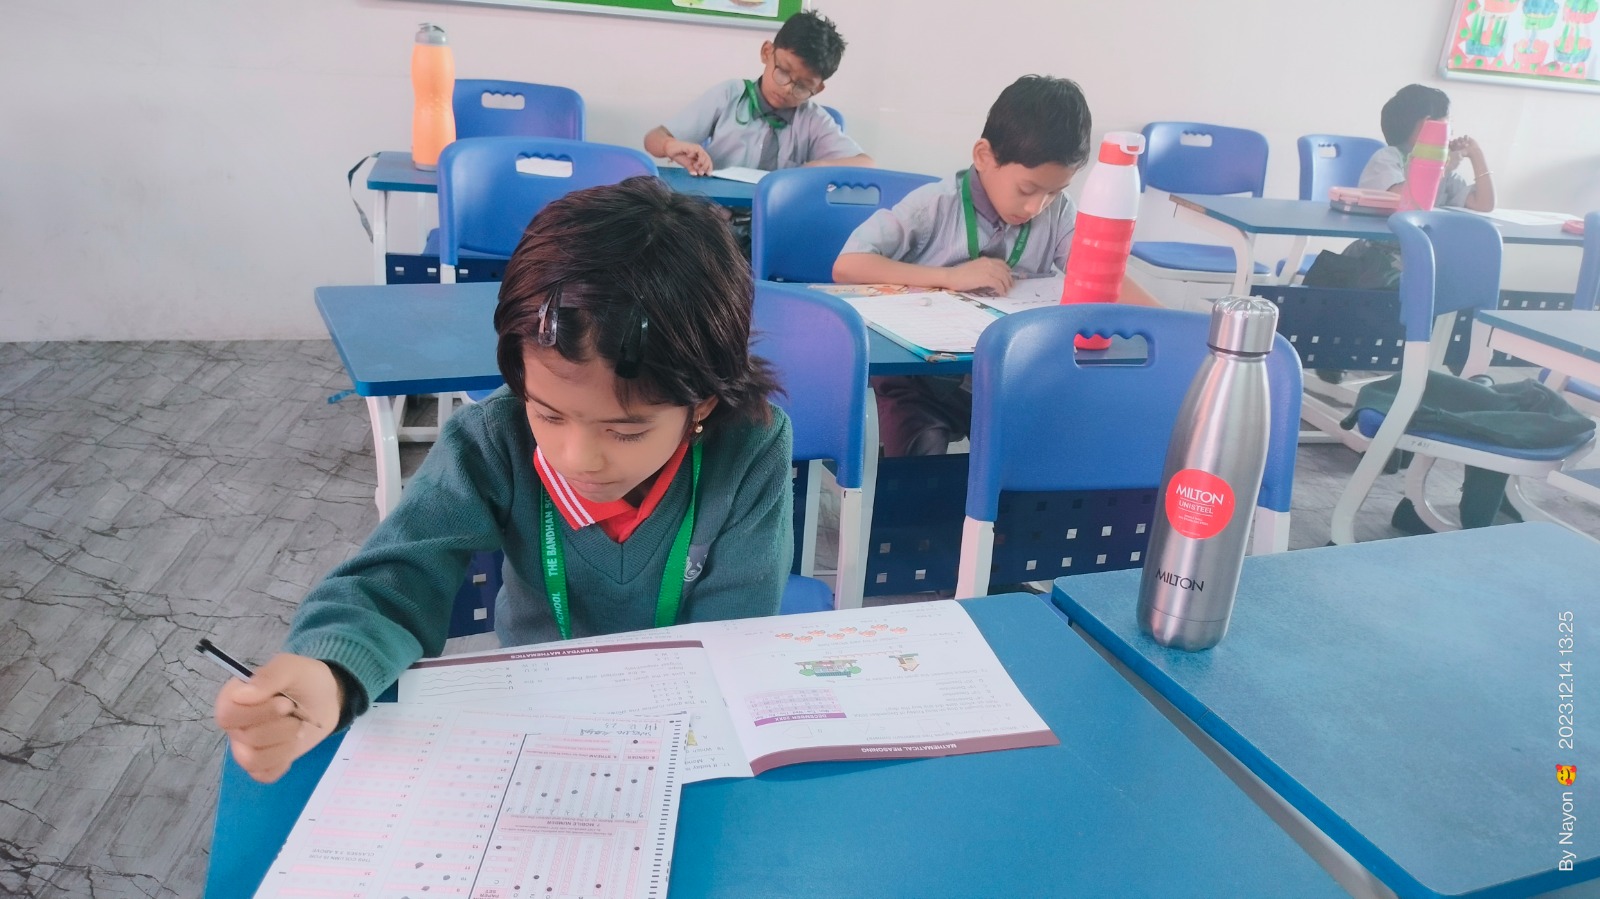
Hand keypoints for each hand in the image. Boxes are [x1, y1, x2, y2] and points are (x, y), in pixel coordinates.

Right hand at [214, 653, 340, 782]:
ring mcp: (246, 746)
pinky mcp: (262, 764)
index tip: (285, 703)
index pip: (227, 714)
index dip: (258, 713)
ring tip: (298, 729)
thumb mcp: (292, 667)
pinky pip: (263, 774)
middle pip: (245, 738)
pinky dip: (283, 762)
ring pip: (252, 759)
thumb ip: (270, 675)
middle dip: (280, 727)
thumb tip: (242, 695)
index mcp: (234, 697)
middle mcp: (235, 724)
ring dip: (284, 745)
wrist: (327, 700)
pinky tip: (292, 746)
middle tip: (296, 713)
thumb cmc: (305, 680)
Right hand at [665, 140, 712, 175]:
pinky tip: (688, 156)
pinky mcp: (691, 146)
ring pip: (703, 155)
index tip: (708, 174)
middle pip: (707, 159)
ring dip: (700, 162)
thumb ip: (692, 169)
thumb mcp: (687, 165)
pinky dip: (693, 155)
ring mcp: (696, 148)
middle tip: (701, 172)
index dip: (709, 168)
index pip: (708, 162)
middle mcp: (700, 151)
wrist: (671, 149)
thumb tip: (696, 174)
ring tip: (695, 165)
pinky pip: (696, 151)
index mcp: (700, 156)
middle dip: (705, 167)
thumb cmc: (679, 155)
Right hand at [942, 257, 1013, 294]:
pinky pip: (998, 284)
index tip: (1008, 277)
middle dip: (1009, 279)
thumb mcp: (974, 268)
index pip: (1002, 263)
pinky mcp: (985, 278)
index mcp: (985, 260)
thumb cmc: (959, 275)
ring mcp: (987, 270)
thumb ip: (984, 270)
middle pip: (1004, 271)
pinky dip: (1001, 289)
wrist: (951, 277)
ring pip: (1003, 277)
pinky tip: (1000, 293)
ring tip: (1005, 291)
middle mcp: (988, 263)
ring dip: (1006, 285)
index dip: (1007, 271)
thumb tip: (992, 277)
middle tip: (1010, 287)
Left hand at [1448, 135, 1482, 170]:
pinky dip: (1466, 137)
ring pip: (1460, 138)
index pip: (1452, 143)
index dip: (1451, 143)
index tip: (1451, 144)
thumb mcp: (1459, 153)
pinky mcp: (1468, 138)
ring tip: (1463, 143)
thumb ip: (1454, 152)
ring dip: (1461, 140)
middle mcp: (1459, 143)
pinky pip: (1465, 136)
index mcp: (1455, 146)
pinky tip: (1467, 140)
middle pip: (1455, 140)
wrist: (1474, 152)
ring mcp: (1463, 140)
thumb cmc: (1466, 154)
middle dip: (1457, 141)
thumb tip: (1448, 153)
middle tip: (1459, 145)